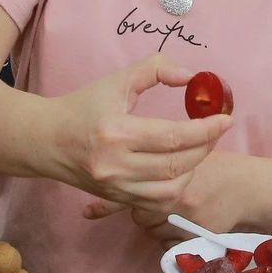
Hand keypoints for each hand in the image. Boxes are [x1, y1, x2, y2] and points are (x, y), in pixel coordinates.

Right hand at [53, 53, 231, 217]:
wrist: (45, 140)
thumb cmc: (83, 106)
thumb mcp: (117, 80)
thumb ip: (156, 69)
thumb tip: (191, 77)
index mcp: (116, 133)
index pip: (173, 137)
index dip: (205, 129)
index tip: (225, 118)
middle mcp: (116, 165)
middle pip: (177, 164)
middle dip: (206, 147)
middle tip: (217, 130)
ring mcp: (116, 187)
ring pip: (171, 190)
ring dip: (194, 170)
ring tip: (199, 149)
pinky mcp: (116, 199)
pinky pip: (158, 203)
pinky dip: (176, 188)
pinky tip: (182, 169)